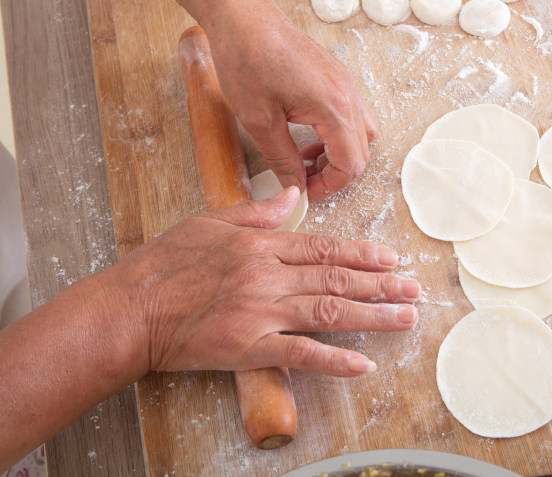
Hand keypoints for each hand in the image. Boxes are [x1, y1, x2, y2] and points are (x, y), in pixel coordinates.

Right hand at [102, 187, 418, 375]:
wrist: (128, 310)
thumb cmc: (162, 266)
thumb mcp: (208, 222)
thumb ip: (256, 212)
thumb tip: (292, 196)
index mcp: (261, 245)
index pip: (323, 246)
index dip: (362, 252)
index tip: (390, 258)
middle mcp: (268, 276)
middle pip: (336, 277)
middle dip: (381, 284)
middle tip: (413, 289)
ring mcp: (261, 313)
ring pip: (329, 311)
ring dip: (372, 316)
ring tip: (405, 318)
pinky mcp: (249, 347)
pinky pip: (300, 354)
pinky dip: (333, 360)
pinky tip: (362, 364)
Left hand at [203, 0, 377, 201]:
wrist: (242, 17)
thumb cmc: (247, 60)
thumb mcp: (260, 121)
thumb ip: (283, 159)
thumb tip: (295, 185)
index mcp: (335, 108)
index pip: (351, 163)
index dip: (331, 186)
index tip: (308, 193)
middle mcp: (349, 95)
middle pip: (361, 152)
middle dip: (336, 172)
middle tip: (304, 179)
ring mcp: (346, 83)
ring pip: (361, 134)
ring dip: (338, 153)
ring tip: (304, 156)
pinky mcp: (336, 76)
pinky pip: (351, 114)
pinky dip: (336, 132)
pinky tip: (307, 133)